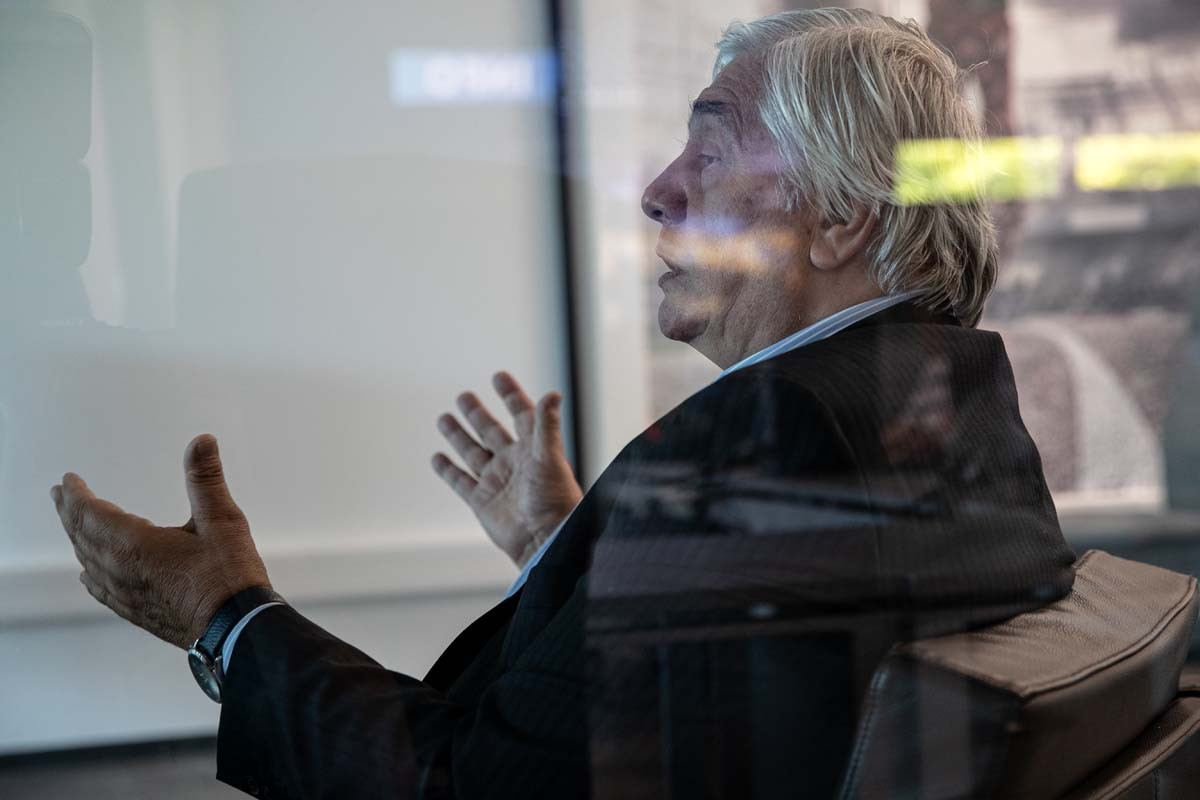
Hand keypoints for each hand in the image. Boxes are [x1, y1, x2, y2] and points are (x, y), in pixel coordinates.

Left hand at [50, 434, 270, 648]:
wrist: (236, 628)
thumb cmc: (230, 575)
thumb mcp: (223, 520)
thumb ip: (206, 479)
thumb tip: (202, 440)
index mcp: (136, 545)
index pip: (91, 513)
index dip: (77, 495)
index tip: (67, 480)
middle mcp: (121, 571)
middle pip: (82, 536)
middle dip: (70, 512)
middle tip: (60, 494)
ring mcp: (126, 595)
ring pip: (88, 561)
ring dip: (77, 538)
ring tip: (74, 524)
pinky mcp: (136, 612)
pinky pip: (100, 588)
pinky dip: (90, 572)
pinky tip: (88, 573)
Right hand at [432, 371, 582, 567]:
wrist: (543, 540)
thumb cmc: (554, 500)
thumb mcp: (549, 458)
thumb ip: (547, 426)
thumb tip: (552, 393)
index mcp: (533, 448)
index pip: (521, 415)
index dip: (511, 395)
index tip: (498, 376)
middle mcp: (513, 462)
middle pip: (491, 431)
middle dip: (477, 414)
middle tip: (463, 396)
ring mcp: (496, 481)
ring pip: (472, 453)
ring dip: (458, 436)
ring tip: (443, 417)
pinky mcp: (482, 501)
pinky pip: (461, 481)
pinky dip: (448, 469)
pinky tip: (437, 457)